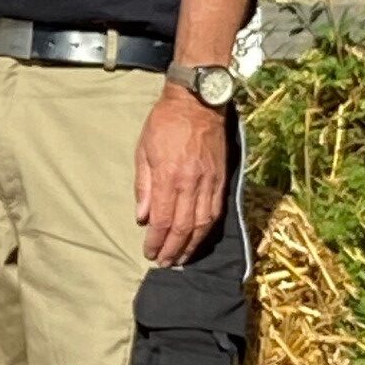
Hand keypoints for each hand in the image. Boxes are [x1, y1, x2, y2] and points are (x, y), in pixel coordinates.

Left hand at [135, 85, 227, 266]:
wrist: (198, 102)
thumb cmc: (165, 123)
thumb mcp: (144, 150)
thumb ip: (143, 185)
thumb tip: (142, 217)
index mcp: (169, 176)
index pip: (162, 219)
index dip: (155, 240)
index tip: (149, 253)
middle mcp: (191, 183)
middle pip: (183, 226)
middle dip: (172, 249)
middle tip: (164, 263)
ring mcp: (209, 182)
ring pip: (202, 223)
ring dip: (191, 245)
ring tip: (181, 258)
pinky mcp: (221, 179)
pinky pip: (216, 211)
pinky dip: (207, 230)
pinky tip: (199, 238)